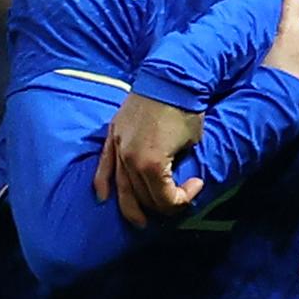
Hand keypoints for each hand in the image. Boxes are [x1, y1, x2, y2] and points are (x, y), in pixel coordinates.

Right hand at [99, 93, 204, 225]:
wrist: (171, 77)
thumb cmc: (186, 111)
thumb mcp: (191, 144)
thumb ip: (178, 166)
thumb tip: (174, 178)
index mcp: (151, 164)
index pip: (164, 198)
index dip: (182, 199)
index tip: (196, 185)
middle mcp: (129, 159)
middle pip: (141, 196)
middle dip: (159, 206)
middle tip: (172, 207)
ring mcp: (117, 147)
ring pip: (121, 186)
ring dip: (130, 206)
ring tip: (138, 221)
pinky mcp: (112, 135)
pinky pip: (103, 165)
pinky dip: (102, 183)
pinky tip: (103, 198)